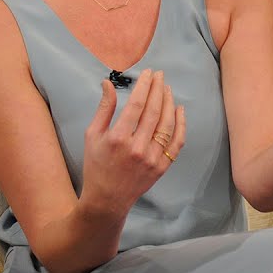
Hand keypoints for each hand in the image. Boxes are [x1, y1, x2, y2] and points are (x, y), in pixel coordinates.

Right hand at [80, 69, 186, 216]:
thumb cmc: (96, 165)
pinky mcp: (162, 167)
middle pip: (154, 111)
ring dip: (169, 103)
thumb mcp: (92, 135)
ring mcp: (152, 159)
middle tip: (159, 75)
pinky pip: (176, 142)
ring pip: (167, 124)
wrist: (107, 199)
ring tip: (167, 89)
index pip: (136, 105)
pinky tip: (179, 110)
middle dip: (158, 89)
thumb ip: (103, 108)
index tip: (148, 73)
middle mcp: (137, 148)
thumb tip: (107, 83)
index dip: (144, 86)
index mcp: (117, 139)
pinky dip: (181, 124)